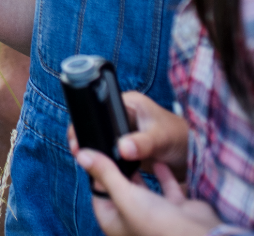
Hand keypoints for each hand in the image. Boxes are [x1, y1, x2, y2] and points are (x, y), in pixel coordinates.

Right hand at [66, 92, 188, 180]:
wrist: (193, 156)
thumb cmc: (181, 138)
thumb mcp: (162, 138)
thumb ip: (143, 143)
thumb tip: (122, 148)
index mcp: (128, 103)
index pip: (98, 107)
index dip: (86, 121)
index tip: (78, 137)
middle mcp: (122, 115)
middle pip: (96, 123)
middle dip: (86, 137)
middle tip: (77, 151)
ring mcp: (123, 131)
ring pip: (100, 138)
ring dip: (94, 149)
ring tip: (85, 160)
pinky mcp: (125, 146)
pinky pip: (109, 151)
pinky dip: (105, 158)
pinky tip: (100, 167)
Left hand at [77, 148, 219, 235]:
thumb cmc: (158, 224)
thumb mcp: (125, 195)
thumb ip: (105, 174)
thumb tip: (82, 155)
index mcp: (115, 223)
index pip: (98, 194)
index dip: (96, 174)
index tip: (96, 152)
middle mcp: (134, 221)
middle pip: (120, 190)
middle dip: (117, 170)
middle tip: (113, 146)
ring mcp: (157, 216)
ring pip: (143, 189)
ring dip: (139, 172)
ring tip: (130, 150)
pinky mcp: (176, 209)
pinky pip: (166, 188)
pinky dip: (162, 175)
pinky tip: (159, 160)